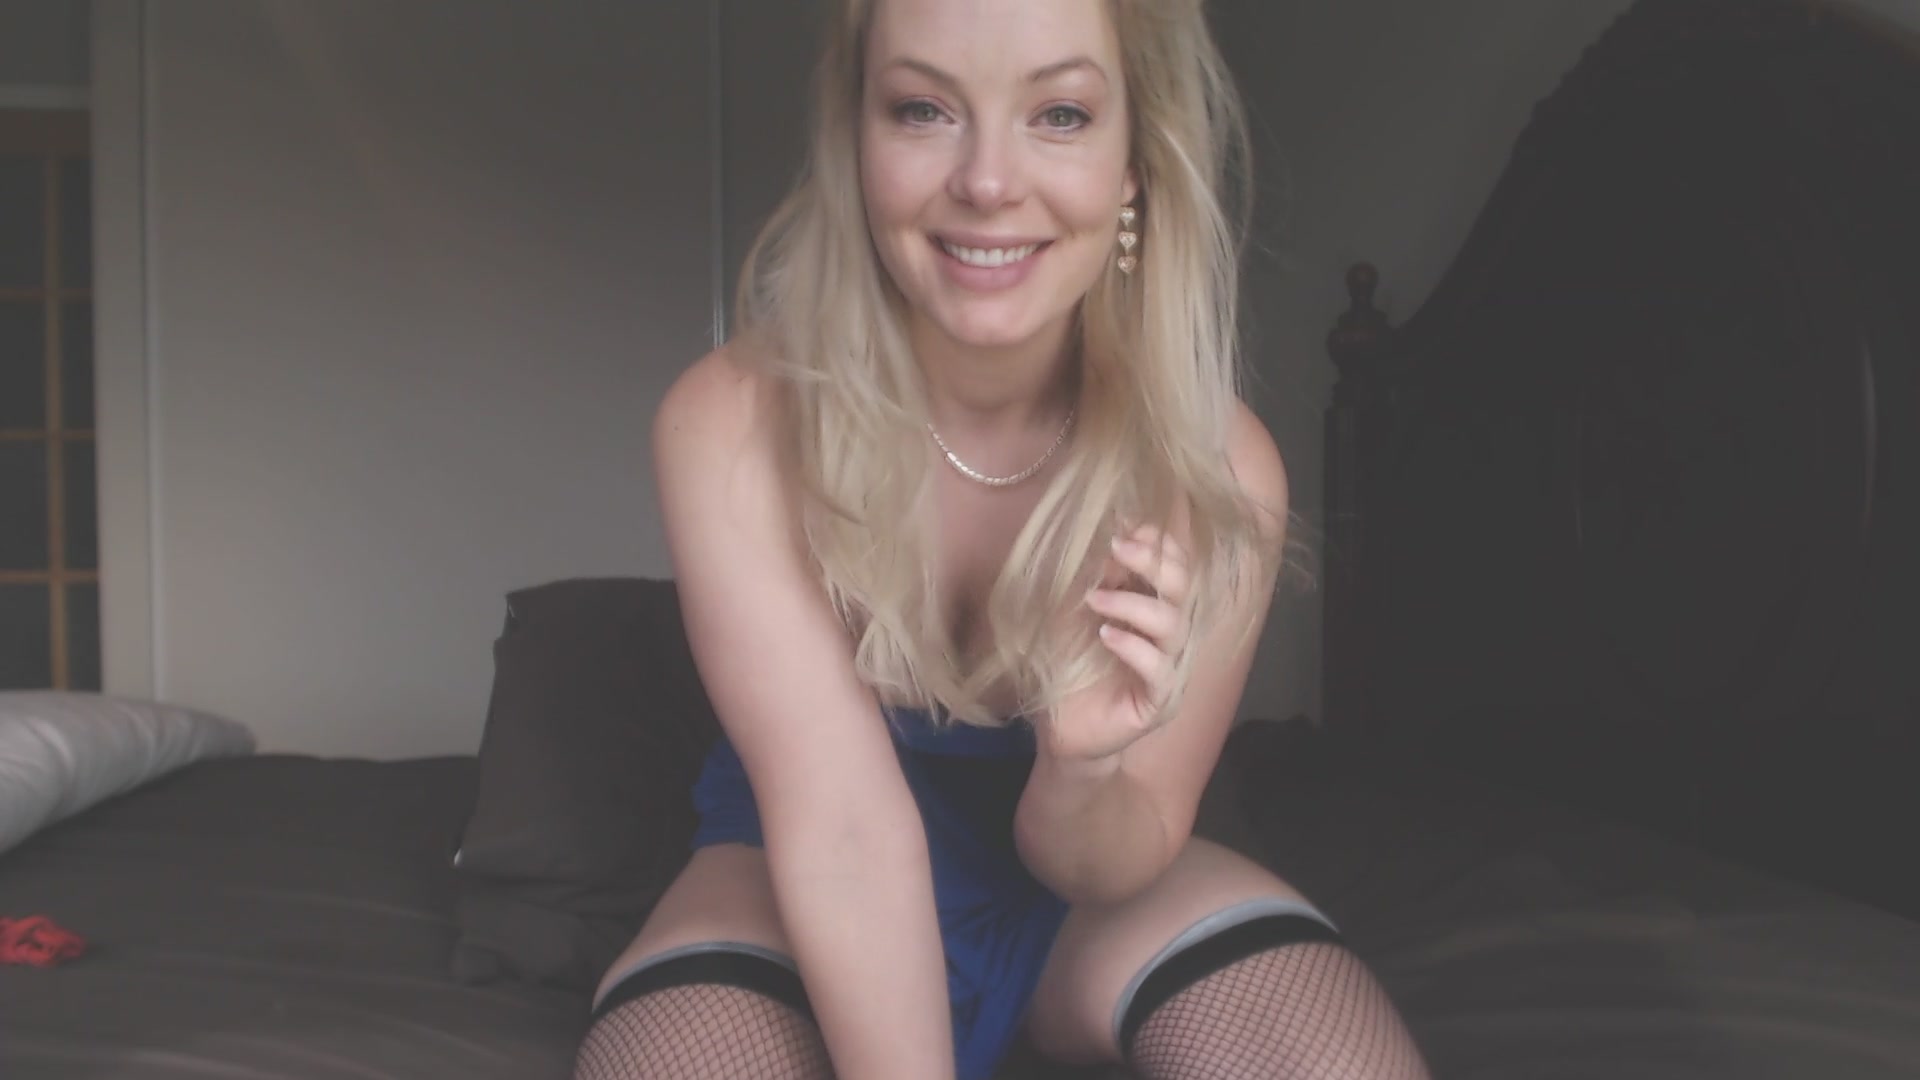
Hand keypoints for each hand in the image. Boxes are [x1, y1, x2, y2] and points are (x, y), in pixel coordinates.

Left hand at [1040, 524, 1192, 764]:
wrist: (1060, 730)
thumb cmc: (1069, 668)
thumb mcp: (1073, 614)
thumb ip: (1096, 581)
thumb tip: (1110, 539)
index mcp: (1154, 610)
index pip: (1175, 568)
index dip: (1158, 544)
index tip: (1126, 528)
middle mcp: (1169, 637)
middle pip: (1183, 588)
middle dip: (1152, 561)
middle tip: (1117, 548)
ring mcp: (1169, 670)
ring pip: (1174, 625)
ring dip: (1133, 603)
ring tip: (1094, 600)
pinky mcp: (1160, 702)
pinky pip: (1160, 668)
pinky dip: (1134, 646)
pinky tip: (1105, 637)